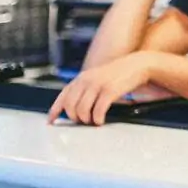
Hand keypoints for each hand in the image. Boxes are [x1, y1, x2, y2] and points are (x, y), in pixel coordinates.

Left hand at [48, 52, 163, 125]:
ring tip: (93, 121)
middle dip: (75, 118)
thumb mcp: (96, 78)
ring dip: (86, 120)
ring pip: (82, 110)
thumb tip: (74, 107)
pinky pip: (98, 110)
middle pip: (70, 106)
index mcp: (81, 78)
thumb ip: (84, 89)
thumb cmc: (117, 75)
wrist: (136, 65)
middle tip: (83, 122)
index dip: (55, 111)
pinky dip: (97, 119)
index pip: (62, 96)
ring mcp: (97, 85)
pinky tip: (101, 121)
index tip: (51, 122)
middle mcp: (86, 80)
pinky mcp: (109, 91)